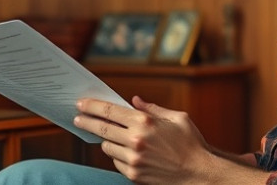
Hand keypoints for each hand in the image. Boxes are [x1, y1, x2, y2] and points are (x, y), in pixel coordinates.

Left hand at [74, 95, 217, 183]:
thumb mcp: (177, 118)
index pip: (110, 111)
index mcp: (145, 122)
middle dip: (86, 121)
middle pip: (101, 128)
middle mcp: (136, 140)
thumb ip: (152, 108)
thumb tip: (134, 101)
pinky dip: (118, 155)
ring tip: (114, 137)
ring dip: (107, 140)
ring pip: (106, 146)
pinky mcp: (133, 174)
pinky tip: (128, 152)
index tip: (81, 104)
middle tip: (77, 118)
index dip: (92, 106)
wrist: (199, 174)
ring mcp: (133, 159)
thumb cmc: (191, 144)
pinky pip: (116, 162)